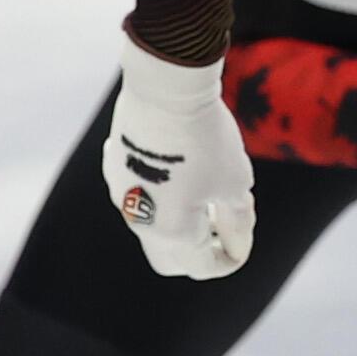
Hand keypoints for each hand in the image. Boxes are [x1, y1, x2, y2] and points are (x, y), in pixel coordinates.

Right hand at [107, 39, 253, 279]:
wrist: (164, 88)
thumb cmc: (205, 138)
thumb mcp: (235, 182)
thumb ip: (237, 220)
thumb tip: (238, 244)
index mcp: (173, 233)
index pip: (204, 267)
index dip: (230, 258)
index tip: (243, 239)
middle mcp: (141, 221)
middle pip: (171, 259)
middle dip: (198, 253)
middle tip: (220, 228)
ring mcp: (122, 195)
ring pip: (152, 226)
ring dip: (179, 222)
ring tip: (205, 192)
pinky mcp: (113, 168)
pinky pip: (137, 193)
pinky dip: (161, 194)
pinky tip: (179, 168)